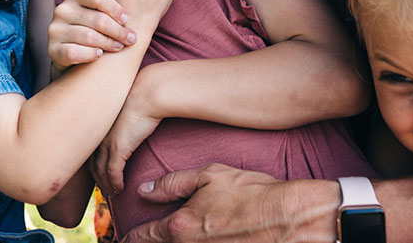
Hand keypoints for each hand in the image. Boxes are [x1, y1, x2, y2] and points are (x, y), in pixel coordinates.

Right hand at [47, 0, 136, 68]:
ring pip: (88, 37)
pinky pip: (73, 53)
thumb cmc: (91, 22)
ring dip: (108, 44)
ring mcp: (55, 30)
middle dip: (118, 31)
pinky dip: (89, 55)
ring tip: (119, 47)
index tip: (128, 20)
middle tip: (130, 39)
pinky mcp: (52, 50)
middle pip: (97, 19)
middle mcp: (61, 10)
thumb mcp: (96, 4)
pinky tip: (99, 55)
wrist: (71, 51)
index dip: (116, 8)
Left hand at [91, 74, 161, 193]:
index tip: (98, 174)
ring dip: (106, 185)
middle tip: (103, 189)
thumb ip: (121, 117)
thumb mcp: (125, 107)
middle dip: (97, 179)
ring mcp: (106, 142)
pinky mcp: (118, 148)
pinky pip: (113, 173)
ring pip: (100, 172)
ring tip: (112, 194)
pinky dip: (115, 183)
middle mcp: (98, 134)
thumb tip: (127, 123)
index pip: (88, 150)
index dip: (93, 165)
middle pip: (91, 164)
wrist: (147, 92)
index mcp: (97, 124)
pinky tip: (120, 189)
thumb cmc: (140, 95)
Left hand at [124, 165, 333, 242]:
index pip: (144, 238)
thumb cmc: (251, 192)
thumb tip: (144, 190)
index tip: (121, 240)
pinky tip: (203, 239)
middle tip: (137, 241)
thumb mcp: (209, 176)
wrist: (290, 218)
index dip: (129, 239)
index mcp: (181, 227)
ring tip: (174, 237)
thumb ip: (173, 184)